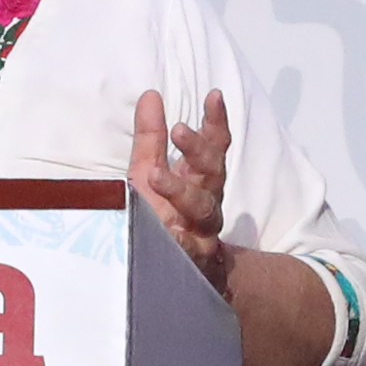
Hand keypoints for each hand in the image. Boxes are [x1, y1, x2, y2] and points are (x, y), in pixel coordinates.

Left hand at [129, 89, 230, 290]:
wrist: (175, 271)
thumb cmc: (160, 213)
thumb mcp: (149, 170)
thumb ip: (150, 137)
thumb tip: (150, 95)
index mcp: (199, 177)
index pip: (214, 145)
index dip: (216, 121)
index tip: (214, 96)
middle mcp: (208, 200)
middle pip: (212, 171)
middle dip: (198, 149)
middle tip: (179, 130)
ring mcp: (203, 230)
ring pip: (201, 207)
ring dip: (181, 189)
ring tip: (155, 176)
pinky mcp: (194, 259)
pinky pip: (190, 249)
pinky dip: (181, 240)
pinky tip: (170, 233)